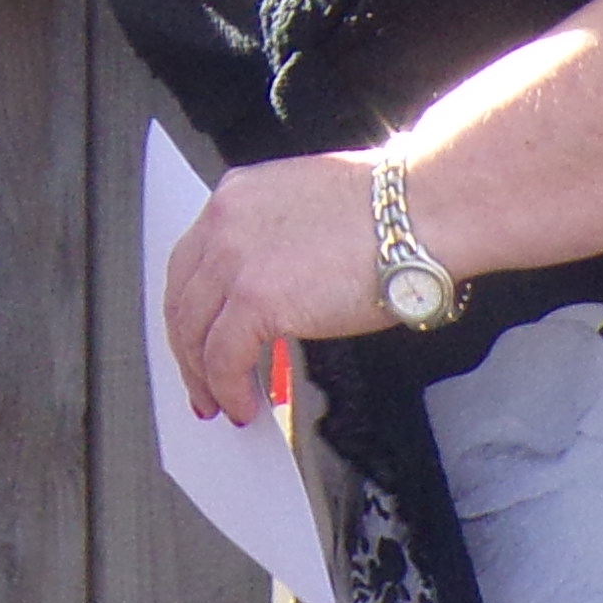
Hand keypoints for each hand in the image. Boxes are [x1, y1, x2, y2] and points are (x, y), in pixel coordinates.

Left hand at [159, 149, 398, 426]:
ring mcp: (235, 260)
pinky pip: (223, 359)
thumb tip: (270, 292)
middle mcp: (224, 223)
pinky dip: (228, 389)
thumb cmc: (390, 214)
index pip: (190, 262)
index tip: (196, 337)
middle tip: (199, 382)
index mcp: (236, 196)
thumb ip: (274, 244)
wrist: (420, 213)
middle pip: (182, 299)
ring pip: (194, 334)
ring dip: (204, 378)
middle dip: (187, 350)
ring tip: (221, 403)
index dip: (190, 309)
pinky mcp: (255, 299)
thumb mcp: (308, 211)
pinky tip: (244, 405)